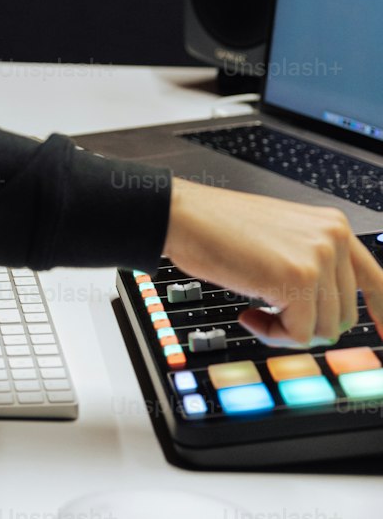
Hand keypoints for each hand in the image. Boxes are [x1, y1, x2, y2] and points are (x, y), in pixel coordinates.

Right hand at [163, 176, 382, 346]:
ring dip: (287, 329)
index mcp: (332, 225)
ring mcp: (319, 256)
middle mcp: (333, 237)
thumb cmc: (220, 226)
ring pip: (324, 329)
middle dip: (308, 324)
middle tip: (271, 312)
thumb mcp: (282, 238)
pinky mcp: (299, 278)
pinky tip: (250, 311)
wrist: (185, 214)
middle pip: (345, 315)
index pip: (374, 278)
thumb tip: (334, 314)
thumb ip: (314, 265)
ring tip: (257, 307)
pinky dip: (272, 333)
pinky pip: (298, 334)